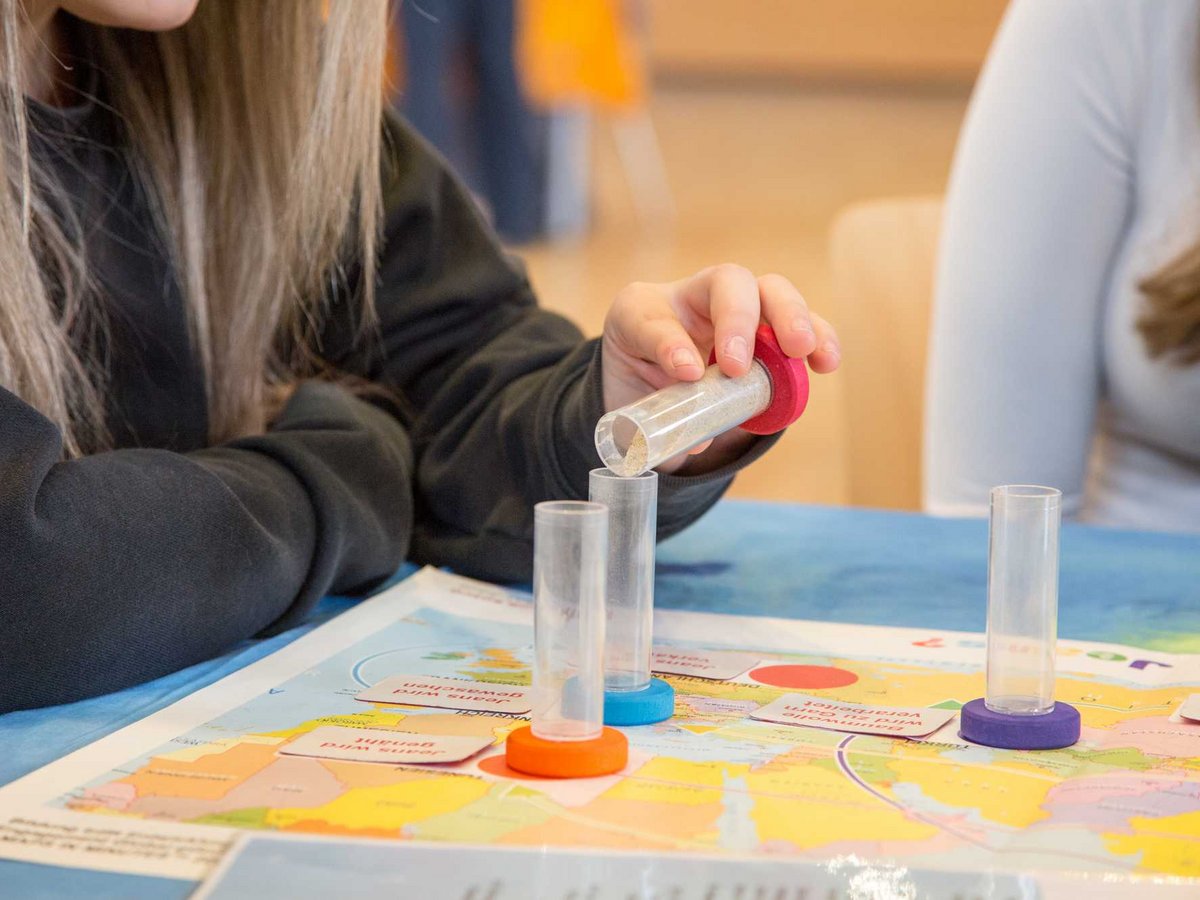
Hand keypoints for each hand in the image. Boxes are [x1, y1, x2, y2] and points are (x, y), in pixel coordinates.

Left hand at [601, 265, 839, 473]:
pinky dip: (819, 338)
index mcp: (640, 312)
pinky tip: (826, 361)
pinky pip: (801, 323)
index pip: (653, 317)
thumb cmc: (638, 392)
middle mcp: (690, 298)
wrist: (651, 391)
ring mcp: (734, 308)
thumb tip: (700, 441)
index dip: (669, 342)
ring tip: (802, 350)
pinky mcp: (768, 329)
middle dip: (737, 319)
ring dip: (790, 318)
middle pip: (725, 282)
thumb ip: (657, 424)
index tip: (687, 373)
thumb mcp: (629, 406)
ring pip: (769, 291)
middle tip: (739, 365)